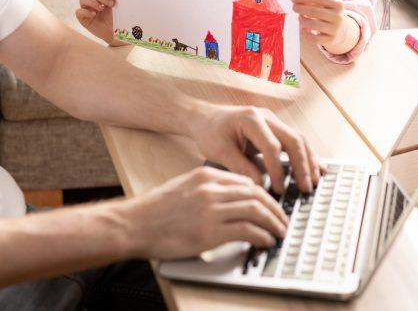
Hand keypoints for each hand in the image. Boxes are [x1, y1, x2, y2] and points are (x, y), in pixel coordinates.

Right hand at [75, 0, 120, 45]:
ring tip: (101, 8)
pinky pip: (78, 11)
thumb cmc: (118, 20)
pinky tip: (93, 15)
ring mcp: (87, 9)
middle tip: (112, 4)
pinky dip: (85, 12)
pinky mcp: (82, 18)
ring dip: (92, 2)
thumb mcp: (120, 8)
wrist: (116, 35)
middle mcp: (93, 1)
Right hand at [120, 166, 287, 259]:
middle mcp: (211, 188)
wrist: (134, 224)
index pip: (246, 181)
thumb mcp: (184, 187)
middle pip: (257, 194)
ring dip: (274, 223)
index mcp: (206, 175)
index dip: (265, 194)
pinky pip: (248, 231)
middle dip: (275, 208)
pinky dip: (262, 236)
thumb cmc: (156, 210)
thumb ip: (208, 190)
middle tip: (283, 220)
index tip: (272, 205)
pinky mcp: (210, 232)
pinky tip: (266, 241)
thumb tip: (232, 201)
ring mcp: (211, 210)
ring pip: (257, 211)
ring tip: (280, 232)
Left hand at [187, 104, 320, 194]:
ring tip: (315, 182)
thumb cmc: (210, 133)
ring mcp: (273, 121)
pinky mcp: (276, 128)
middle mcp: (266, 116)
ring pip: (299, 139)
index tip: (279, 189)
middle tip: (306, 189)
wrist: (205, 118)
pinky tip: (316, 169)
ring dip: (309, 161)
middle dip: (302, 165)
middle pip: (293, 139)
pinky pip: (296, 141)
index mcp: (251, 119)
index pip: (272, 146)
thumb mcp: (220, 152)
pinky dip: (306, 156)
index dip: (278, 169)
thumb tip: (261, 187)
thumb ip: (240, 168)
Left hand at [292, 0, 358, 54]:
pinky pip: (313, 38)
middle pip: (313, 11)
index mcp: (337, 4)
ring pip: (312, 25)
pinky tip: (303, 29)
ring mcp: (335, 29)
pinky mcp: (330, 40)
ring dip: (302, 20)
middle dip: (300, 8)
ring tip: (300, 17)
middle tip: (294, 7)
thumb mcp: (324, 4)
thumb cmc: (328, 13)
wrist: (343, 30)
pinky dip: (305, 33)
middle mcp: (338, 16)